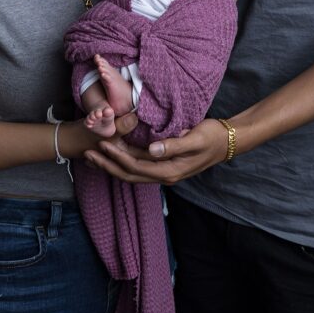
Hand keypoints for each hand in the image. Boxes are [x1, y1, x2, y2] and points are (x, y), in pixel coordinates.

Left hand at [84, 117, 228, 184]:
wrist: (227, 142)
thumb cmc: (212, 137)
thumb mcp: (194, 138)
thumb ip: (173, 145)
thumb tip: (152, 150)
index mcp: (169, 170)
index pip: (135, 167)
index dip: (117, 157)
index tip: (101, 144)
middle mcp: (164, 175)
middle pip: (129, 174)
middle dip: (107, 165)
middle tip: (86, 154)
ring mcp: (164, 172)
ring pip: (132, 173)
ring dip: (112, 165)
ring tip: (94, 156)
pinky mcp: (165, 165)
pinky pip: (139, 167)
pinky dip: (123, 162)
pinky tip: (115, 154)